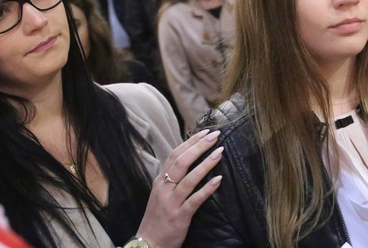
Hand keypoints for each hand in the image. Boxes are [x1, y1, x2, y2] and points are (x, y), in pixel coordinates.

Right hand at [135, 129, 222, 247]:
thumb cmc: (158, 216)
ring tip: (220, 152)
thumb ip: (172, 177)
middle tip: (215, 135)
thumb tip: (189, 158)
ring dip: (205, 164)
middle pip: (181, 162)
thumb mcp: (161, 193)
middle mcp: (164, 188)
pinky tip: (218, 181)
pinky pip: (194, 200)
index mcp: (160, 180)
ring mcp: (171, 202)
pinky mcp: (180, 216)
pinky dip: (206, 189)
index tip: (206, 132)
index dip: (190, 142)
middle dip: (199, 147)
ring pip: (189, 179)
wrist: (148, 243)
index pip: (175, 155)